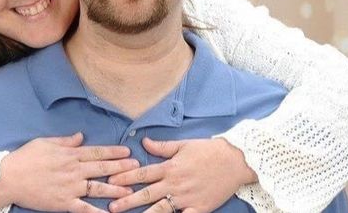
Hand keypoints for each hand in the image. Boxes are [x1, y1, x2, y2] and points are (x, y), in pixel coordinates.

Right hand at [0, 132, 139, 211]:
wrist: (8, 178)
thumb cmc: (25, 158)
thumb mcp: (45, 142)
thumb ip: (65, 141)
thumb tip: (81, 136)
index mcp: (69, 154)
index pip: (96, 152)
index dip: (113, 152)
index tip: (127, 152)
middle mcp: (73, 170)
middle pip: (101, 168)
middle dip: (121, 168)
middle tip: (137, 167)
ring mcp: (69, 187)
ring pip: (97, 188)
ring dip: (115, 189)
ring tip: (131, 190)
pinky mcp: (63, 202)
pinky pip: (84, 209)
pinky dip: (97, 212)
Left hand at [106, 138, 256, 212]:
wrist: (236, 160)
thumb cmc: (209, 151)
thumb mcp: (184, 145)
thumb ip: (162, 147)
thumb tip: (143, 142)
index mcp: (170, 167)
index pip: (143, 173)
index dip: (125, 177)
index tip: (110, 181)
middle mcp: (175, 183)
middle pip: (147, 193)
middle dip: (127, 200)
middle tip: (111, 206)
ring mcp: (186, 198)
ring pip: (160, 209)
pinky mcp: (199, 209)